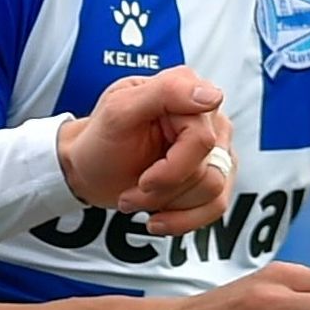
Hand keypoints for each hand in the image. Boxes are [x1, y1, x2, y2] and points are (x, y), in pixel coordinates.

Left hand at [56, 66, 233, 234]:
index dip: (173, 167)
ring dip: (167, 203)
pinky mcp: (217, 173)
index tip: (145, 179)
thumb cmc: (101, 141)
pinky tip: (159, 217)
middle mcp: (207, 115)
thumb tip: (211, 96)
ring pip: (212, 190)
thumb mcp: (118, 111)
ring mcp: (216, 146)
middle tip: (134, 188)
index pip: (201, 139)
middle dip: (163, 189)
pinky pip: (217, 205)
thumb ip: (165, 92)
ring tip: (138, 197)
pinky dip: (183, 219)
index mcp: (186, 89)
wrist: (91, 172)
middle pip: (206, 170)